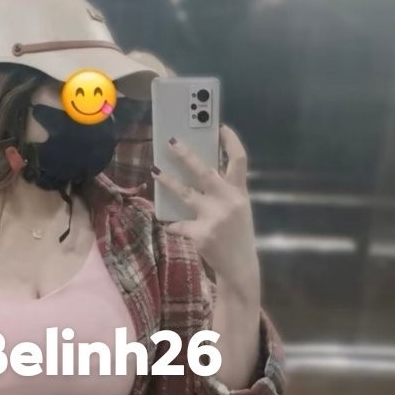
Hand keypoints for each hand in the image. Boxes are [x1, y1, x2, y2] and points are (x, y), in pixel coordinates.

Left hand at [153, 125, 258, 291]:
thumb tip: (199, 173)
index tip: (220, 127)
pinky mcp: (200, 234)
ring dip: (168, 181)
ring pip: (185, 193)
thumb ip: (224, 192)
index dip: (230, 142)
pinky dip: (172, 224)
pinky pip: (179, 224)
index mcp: (240, 193)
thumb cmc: (237, 235)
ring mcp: (214, 218)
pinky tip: (168, 223)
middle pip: (204, 171)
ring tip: (155, 171)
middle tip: (171, 141)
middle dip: (186, 155)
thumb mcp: (238, 210)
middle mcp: (228, 202)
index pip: (239, 161)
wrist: (240, 267)